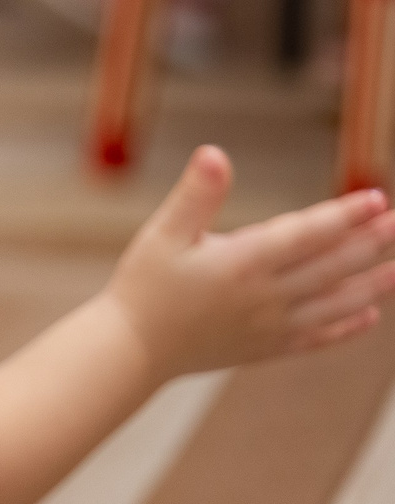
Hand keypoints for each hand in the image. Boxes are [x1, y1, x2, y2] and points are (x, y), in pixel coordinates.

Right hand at [103, 145, 394, 378]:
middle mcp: (267, 297)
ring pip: (336, 304)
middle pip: (332, 267)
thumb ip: (195, 194)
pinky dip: (348, 328)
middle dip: (369, 243)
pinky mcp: (266, 348)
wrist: (133, 349)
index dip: (344, 215)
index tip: (375, 198)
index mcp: (243, 263)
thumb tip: (215, 154)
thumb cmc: (143, 286)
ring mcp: (271, 326)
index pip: (307, 235)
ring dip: (372, 285)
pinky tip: (370, 317)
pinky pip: (319, 338)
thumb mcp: (161, 232)